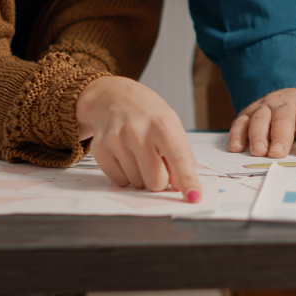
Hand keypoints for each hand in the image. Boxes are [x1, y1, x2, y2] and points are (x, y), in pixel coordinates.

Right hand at [76, 76, 201, 201]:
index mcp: (163, 124)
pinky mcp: (101, 150)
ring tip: (140, 154)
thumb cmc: (149, 114)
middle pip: (156, 181)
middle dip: (161, 180)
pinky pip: (120, 181)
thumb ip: (180, 155)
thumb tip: (180, 186)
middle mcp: (138, 132)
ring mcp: (117, 141)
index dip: (188, 181)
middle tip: (159, 163)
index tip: (194, 197)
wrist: (113, 98)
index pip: (179, 159)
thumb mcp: (172, 126)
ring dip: (143, 176)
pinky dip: (126, 175)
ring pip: (138, 183)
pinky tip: (126, 156)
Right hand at [228, 88, 295, 157]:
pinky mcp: (251, 112)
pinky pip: (241, 121)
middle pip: (282, 116)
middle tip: (278, 154)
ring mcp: (267, 105)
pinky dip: (237, 133)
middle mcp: (286, 101)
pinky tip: (235, 148)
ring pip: (260, 118)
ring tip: (258, 153)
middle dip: (280, 135)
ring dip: (257, 135)